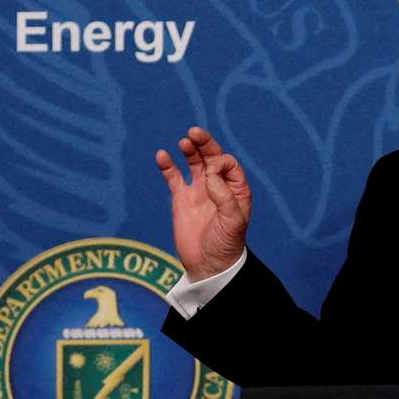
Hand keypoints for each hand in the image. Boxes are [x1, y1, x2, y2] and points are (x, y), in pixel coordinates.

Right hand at [156, 127, 251, 280]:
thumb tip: (210, 176)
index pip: (228, 164)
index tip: (212, 173)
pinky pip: (174, 178)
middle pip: (211, 157)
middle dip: (205, 144)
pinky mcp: (182, 200)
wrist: (209, 265)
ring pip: (194, 163)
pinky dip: (168, 166)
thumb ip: (224, 197)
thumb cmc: (226, 244)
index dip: (220, 162)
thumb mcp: (233, 222)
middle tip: (194, 132)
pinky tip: (162, 155)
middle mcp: (218, 186)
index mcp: (236, 189)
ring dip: (190, 150)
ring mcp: (199, 191)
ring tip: (185, 142)